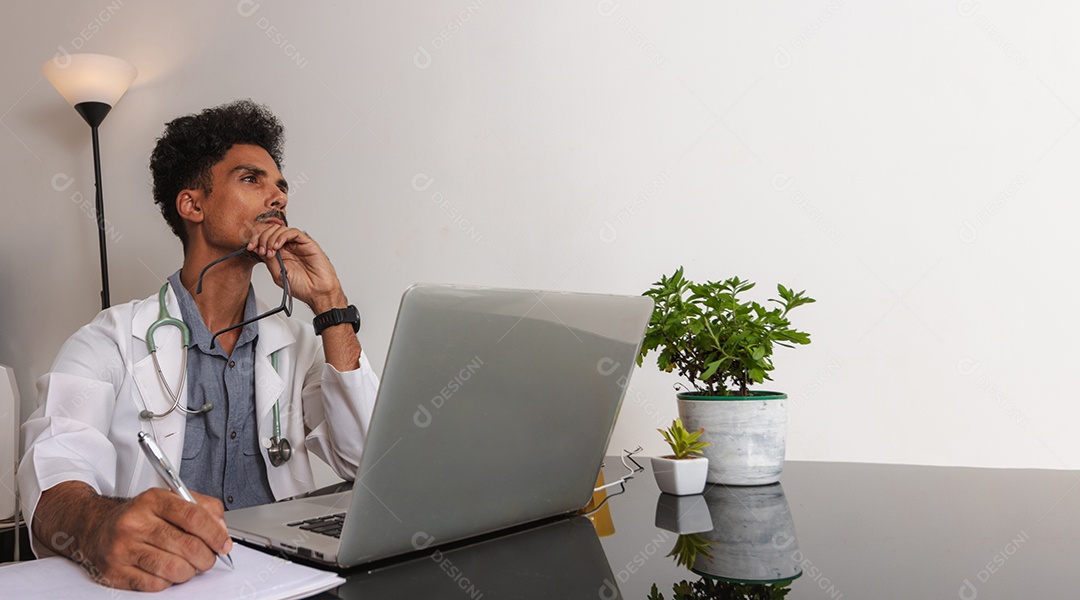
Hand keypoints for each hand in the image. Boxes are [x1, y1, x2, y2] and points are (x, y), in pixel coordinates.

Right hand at [35, 482, 232, 590]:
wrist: (95, 527)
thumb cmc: (139, 516)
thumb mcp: (169, 500)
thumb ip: (202, 508)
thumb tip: (222, 530)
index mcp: (153, 500)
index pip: (193, 517)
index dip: (215, 534)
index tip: (224, 544)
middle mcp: (135, 522)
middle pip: (187, 545)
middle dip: (206, 557)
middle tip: (208, 559)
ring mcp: (123, 547)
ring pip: (174, 568)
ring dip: (189, 572)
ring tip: (188, 566)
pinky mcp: (115, 571)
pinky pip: (156, 584)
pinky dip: (169, 581)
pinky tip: (166, 571)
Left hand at [246, 225, 346, 312]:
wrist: (318, 292)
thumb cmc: (302, 287)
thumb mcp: (278, 274)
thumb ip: (268, 260)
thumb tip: (257, 248)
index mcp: (280, 254)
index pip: (265, 240)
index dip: (256, 240)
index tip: (250, 247)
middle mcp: (288, 247)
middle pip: (271, 232)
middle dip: (262, 238)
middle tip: (261, 250)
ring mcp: (297, 244)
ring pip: (280, 229)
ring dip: (270, 238)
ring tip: (270, 251)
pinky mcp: (307, 243)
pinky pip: (293, 232)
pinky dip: (282, 236)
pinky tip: (277, 246)